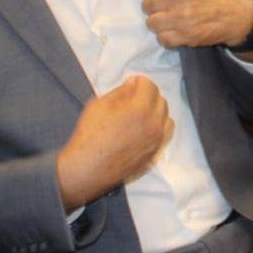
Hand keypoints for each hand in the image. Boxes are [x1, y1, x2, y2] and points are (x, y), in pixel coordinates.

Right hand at [56, 75, 171, 210]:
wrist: (86, 170)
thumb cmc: (89, 135)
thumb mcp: (99, 105)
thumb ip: (120, 91)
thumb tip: (133, 84)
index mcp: (141, 109)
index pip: (150, 86)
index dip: (139, 82)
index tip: (130, 84)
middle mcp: (154, 124)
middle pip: (160, 100)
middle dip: (148, 95)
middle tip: (133, 98)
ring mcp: (156, 141)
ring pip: (166, 117)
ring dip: (155, 111)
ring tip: (140, 114)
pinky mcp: (154, 154)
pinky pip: (164, 135)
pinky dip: (158, 127)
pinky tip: (144, 129)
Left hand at [136, 0, 252, 48]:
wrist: (239, 11)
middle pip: (146, 6)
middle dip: (157, 7)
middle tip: (171, 6)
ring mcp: (181, 18)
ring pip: (152, 23)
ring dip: (161, 23)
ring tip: (174, 19)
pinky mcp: (186, 36)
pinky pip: (163, 39)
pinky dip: (169, 37)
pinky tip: (179, 30)